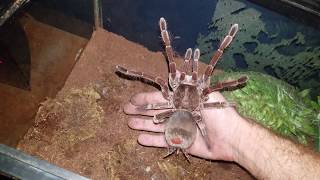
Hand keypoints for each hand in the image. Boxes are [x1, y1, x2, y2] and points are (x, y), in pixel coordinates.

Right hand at [124, 91, 245, 160]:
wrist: (232, 137)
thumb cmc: (219, 113)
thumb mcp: (205, 93)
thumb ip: (189, 84)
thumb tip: (177, 70)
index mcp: (183, 101)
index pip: (161, 98)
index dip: (146, 98)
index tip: (133, 99)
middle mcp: (178, 113)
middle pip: (155, 111)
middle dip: (140, 111)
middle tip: (125, 110)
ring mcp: (178, 128)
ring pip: (156, 126)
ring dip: (142, 124)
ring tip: (129, 122)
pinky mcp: (180, 143)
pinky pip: (163, 141)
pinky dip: (151, 140)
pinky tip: (139, 138)